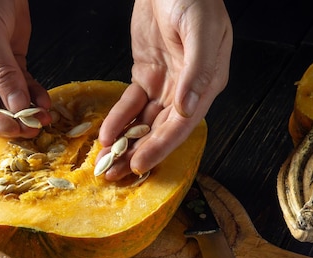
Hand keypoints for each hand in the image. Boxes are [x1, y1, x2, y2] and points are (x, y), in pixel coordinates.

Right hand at [0, 0, 50, 136]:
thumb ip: (3, 72)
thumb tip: (17, 106)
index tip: (12, 128)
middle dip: (12, 120)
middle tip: (33, 128)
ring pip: (9, 101)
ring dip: (27, 111)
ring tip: (44, 119)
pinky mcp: (12, 64)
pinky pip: (24, 86)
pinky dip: (35, 96)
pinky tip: (45, 103)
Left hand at [98, 0, 232, 179]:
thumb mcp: (199, 29)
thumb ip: (197, 69)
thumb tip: (187, 107)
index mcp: (207, 83)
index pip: (183, 124)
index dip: (162, 146)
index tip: (140, 165)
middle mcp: (188, 89)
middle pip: (162, 129)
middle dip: (139, 153)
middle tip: (116, 174)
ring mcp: (166, 83)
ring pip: (146, 122)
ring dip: (127, 142)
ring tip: (107, 162)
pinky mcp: (147, 74)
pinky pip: (132, 103)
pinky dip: (119, 119)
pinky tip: (106, 134)